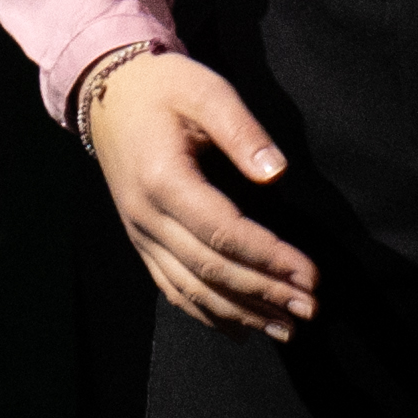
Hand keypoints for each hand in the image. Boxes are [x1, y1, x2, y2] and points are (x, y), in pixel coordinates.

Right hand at [85, 47, 315, 340]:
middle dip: (263, 293)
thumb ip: (242, 131)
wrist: (109, 93)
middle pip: (209, 269)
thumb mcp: (207, 92)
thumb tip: (277, 174)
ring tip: (286, 329)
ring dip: (240, 313)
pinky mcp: (141, 241)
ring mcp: (139, 234)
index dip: (268, 257)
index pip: (223, 232)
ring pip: (190, 288)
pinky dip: (206, 313)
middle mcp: (146, 217)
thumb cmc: (165, 88)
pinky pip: (172, 288)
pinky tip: (240, 330)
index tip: (309, 275)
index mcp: (163, 180)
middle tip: (309, 309)